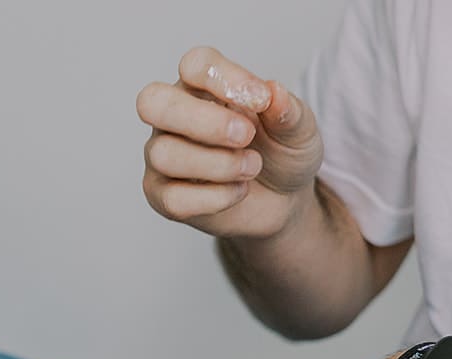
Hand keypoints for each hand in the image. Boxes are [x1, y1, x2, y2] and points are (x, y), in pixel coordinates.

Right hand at [138, 46, 322, 238]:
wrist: (281, 200)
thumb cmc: (281, 153)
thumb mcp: (298, 129)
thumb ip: (288, 111)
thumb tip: (274, 93)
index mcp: (201, 87)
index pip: (194, 64)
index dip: (225, 77)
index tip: (262, 100)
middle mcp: (172, 118)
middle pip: (153, 102)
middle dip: (202, 120)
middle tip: (245, 136)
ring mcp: (161, 157)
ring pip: (164, 154)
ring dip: (219, 163)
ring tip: (252, 167)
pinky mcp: (161, 197)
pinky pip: (174, 198)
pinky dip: (215, 197)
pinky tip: (238, 191)